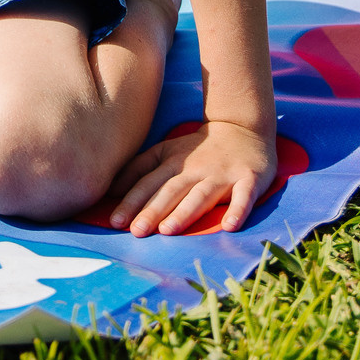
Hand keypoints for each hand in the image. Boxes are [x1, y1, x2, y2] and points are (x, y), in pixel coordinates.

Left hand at [106, 119, 276, 236]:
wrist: (242, 128)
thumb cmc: (196, 149)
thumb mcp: (165, 152)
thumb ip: (138, 169)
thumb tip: (110, 190)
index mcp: (173, 163)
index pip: (149, 184)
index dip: (132, 202)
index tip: (115, 222)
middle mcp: (196, 169)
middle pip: (171, 191)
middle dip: (153, 211)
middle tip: (136, 232)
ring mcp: (223, 174)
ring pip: (202, 195)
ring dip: (185, 213)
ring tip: (168, 231)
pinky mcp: (249, 179)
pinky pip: (244, 197)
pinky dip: (238, 210)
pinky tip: (230, 226)